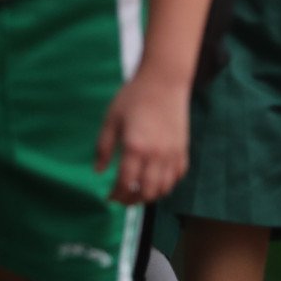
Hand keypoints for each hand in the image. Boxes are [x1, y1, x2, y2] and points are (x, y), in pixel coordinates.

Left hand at [95, 67, 191, 205]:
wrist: (164, 80)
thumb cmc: (134, 96)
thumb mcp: (111, 119)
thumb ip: (103, 147)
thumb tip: (98, 171)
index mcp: (135, 147)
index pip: (125, 182)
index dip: (115, 194)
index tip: (109, 197)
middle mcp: (156, 155)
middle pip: (146, 191)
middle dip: (132, 200)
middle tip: (123, 198)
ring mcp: (172, 153)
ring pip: (164, 187)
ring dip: (150, 195)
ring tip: (139, 192)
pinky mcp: (183, 148)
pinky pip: (178, 175)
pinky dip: (168, 184)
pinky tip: (158, 180)